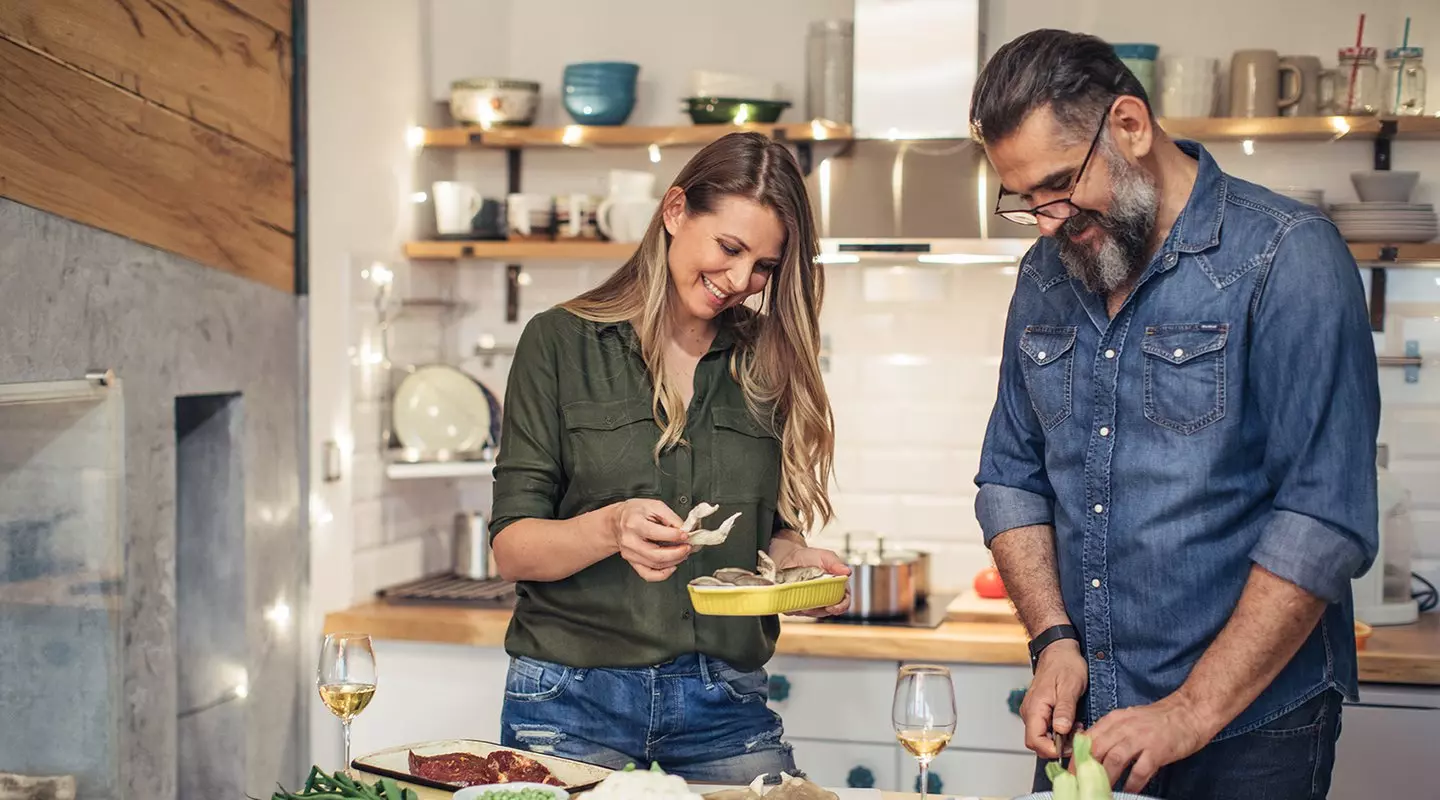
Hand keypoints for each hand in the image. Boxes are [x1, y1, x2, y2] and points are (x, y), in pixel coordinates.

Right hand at [610, 499, 688, 581]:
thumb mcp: (654, 505)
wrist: (617, 521)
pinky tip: (672, 567)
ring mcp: (630, 554)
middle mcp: (630, 541)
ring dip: (675, 561)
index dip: (676, 536)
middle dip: (678, 553)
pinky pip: (648, 575)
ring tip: (683, 553)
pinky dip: (663, 574)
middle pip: (657, 555)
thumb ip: (671, 517)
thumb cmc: (635, 512)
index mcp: (635, 523)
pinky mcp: (632, 562)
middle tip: (688, 547)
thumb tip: (685, 530)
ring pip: (655, 565)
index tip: (687, 534)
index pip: (657, 534)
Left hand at [775, 545, 851, 616]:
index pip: (843, 602)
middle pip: (827, 611)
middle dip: (820, 610)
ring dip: (806, 609)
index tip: (832, 607)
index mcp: (836, 587)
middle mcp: (824, 598)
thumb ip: (835, 563)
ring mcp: (810, 603)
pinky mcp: (796, 604)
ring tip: (800, 598)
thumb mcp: (824, 556)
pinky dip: (793, 607)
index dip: (840, 607)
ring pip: (811, 613)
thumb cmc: (809, 557)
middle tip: (812, 605)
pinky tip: (791, 599)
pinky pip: (795, 611)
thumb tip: (847, 572)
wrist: (788, 556)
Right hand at [1022, 639, 1087, 758]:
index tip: (1070, 747)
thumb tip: (1060, 731)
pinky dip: (1059, 731)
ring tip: (1078, 728)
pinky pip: (1046, 729)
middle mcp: (1030, 712)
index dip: (1052, 750)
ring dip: (1060, 739)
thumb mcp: (1070, 687)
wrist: (1059, 650)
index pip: (1035, 741)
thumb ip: (1064, 710)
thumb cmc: (1065, 665)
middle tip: (1078, 737)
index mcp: (1034, 708)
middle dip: (1058, 746)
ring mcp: (1033, 712)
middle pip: (1037, 742)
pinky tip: (1073, 723)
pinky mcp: (1039, 711)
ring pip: (1042, 737)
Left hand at [1086, 695, 1212, 791]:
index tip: (1070, 773)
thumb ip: (1110, 733)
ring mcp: (1141, 738)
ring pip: (1114, 760)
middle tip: (1080, 785)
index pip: (1087, 739)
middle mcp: (1124, 727)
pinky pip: (1140, 770)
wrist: (1189, 712)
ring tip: (1101, 791)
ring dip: (1106, 778)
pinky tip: (1129, 791)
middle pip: (1097, 750)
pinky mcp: (1157, 750)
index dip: (1076, 758)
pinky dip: (1132, 783)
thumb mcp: (1128, 720)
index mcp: (1114, 720)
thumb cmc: (1158, 719)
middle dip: (1085, 770)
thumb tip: (1093, 753)